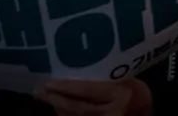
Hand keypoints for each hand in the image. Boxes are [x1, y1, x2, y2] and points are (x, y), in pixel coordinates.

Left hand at [32, 78, 152, 115]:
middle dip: (56, 98)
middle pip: (76, 107)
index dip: (68, 87)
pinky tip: (56, 105)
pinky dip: (64, 114)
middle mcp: (110, 113)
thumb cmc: (138, 96)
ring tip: (43, 95)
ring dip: (57, 106)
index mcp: (120, 96)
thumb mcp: (131, 82)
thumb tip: (82, 68)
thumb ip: (110, 78)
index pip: (89, 91)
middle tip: (39, 90)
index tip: (50, 82)